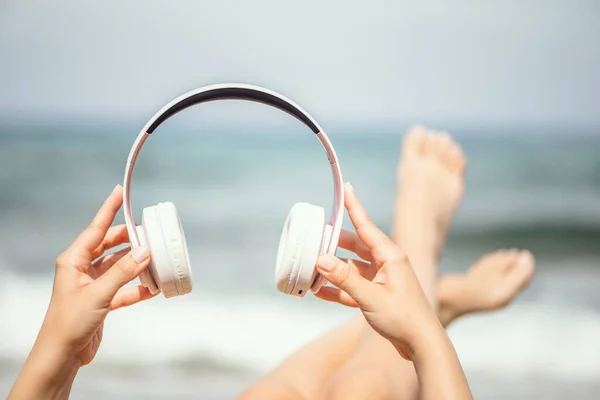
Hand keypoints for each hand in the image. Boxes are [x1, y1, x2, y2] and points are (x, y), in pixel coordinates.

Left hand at [40, 184, 154, 365]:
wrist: (63, 355)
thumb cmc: (70, 322)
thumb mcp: (98, 294)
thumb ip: (123, 272)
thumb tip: (145, 251)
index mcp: (73, 260)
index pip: (95, 229)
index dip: (109, 210)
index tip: (120, 192)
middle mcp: (82, 269)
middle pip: (110, 246)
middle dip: (130, 239)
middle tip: (149, 232)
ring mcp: (93, 284)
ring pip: (120, 267)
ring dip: (137, 265)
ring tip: (156, 260)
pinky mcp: (102, 300)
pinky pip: (124, 288)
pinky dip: (138, 288)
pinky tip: (153, 289)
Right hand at [315, 183, 441, 359]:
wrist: (422, 345)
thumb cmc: (403, 318)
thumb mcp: (371, 297)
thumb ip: (345, 278)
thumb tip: (321, 259)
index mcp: (390, 256)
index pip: (366, 225)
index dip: (354, 206)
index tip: (345, 187)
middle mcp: (386, 263)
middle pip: (355, 245)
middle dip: (334, 242)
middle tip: (314, 236)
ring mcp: (382, 279)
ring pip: (352, 267)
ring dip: (333, 269)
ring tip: (311, 268)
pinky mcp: (378, 294)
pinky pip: (353, 286)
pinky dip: (338, 288)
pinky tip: (320, 292)